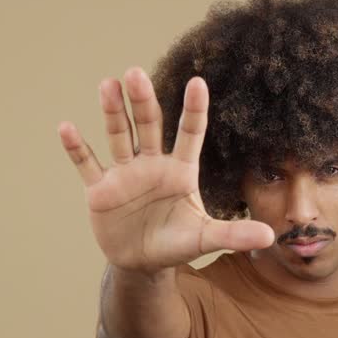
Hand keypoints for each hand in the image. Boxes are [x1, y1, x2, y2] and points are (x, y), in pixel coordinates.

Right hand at [58, 67, 274, 273]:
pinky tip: (66, 127)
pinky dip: (77, 148)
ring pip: (119, 136)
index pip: (189, 133)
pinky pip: (87, 164)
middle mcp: (152, 164)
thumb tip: (271, 235)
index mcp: (181, 170)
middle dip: (142, 101)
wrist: (141, 263)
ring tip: (108, 84)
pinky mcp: (100, 189)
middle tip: (135, 74)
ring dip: (112, 112)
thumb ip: (234, 234)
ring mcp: (125, 174)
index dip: (193, 109)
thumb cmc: (176, 244)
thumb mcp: (206, 239)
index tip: (197, 82)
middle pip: (148, 126)